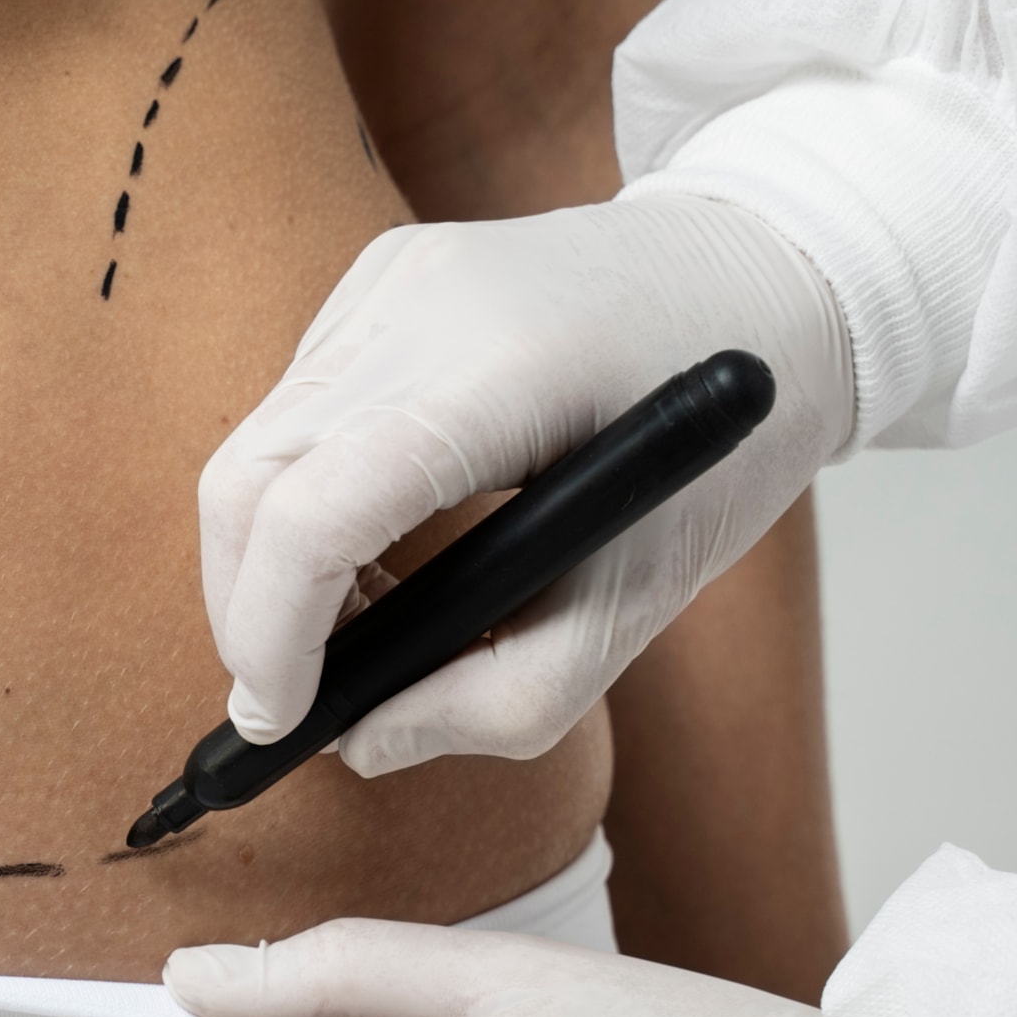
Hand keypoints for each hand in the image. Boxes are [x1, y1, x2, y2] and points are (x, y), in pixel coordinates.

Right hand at [197, 195, 848, 773]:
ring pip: (252, 447)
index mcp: (500, 376)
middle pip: (244, 481)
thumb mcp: (644, 604)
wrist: (772, 278)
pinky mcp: (377, 275)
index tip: (282, 721)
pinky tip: (377, 538)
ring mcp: (389, 281)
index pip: (310, 515)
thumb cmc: (719, 446)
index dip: (269, 636)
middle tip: (295, 694)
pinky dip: (300, 498)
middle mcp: (420, 308)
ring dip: (271, 562)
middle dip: (245, 612)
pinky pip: (289, 408)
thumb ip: (502, 702)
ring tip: (353, 623)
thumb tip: (362, 741)